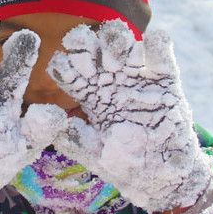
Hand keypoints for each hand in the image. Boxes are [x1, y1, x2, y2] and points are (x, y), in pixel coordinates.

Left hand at [47, 20, 212, 213]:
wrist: (163, 177)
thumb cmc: (123, 164)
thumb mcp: (94, 154)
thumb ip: (74, 137)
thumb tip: (47, 119)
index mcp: (87, 92)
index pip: (70, 71)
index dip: (64, 64)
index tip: (62, 61)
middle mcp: (108, 78)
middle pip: (93, 50)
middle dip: (85, 41)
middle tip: (81, 39)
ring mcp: (136, 75)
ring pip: (124, 45)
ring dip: (118, 37)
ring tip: (115, 37)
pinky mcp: (165, 80)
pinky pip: (161, 57)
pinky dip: (159, 45)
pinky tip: (155, 41)